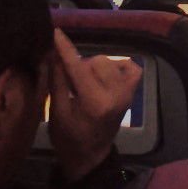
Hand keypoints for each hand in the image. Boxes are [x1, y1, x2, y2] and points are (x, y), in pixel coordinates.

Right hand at [48, 28, 142, 180]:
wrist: (91, 155)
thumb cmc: (69, 137)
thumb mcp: (57, 112)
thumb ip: (57, 80)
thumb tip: (54, 52)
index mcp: (95, 102)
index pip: (78, 67)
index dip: (66, 49)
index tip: (57, 33)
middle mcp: (116, 94)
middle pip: (95, 61)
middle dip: (80, 65)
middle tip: (70, 82)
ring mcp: (128, 92)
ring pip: (108, 61)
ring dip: (94, 66)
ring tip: (85, 83)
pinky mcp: (133, 90)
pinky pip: (128, 65)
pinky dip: (116, 65)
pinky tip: (105, 76)